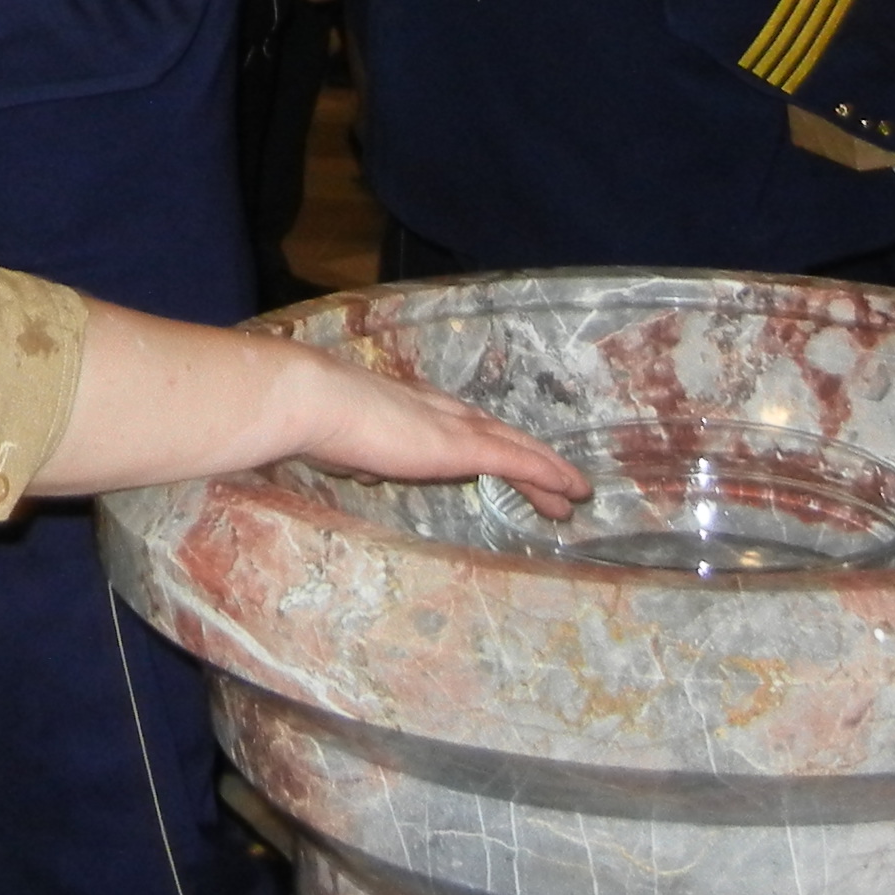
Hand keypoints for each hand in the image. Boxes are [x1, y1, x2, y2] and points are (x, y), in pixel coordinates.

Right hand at [283, 349, 589, 518]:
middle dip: (531, 461)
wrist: (318, 402)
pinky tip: (569, 489)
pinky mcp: (463, 446)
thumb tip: (362, 468)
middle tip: (560, 486)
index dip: (492, 445)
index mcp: (414, 411)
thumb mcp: (343, 447)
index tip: (510, 465)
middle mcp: (442, 412)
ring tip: (576, 493)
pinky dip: (546, 475)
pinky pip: (516, 462)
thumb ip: (359, 457)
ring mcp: (455, 428)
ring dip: (549, 471)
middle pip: (500, 436)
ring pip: (516, 447)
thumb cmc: (320, 423)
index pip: (464, 430)